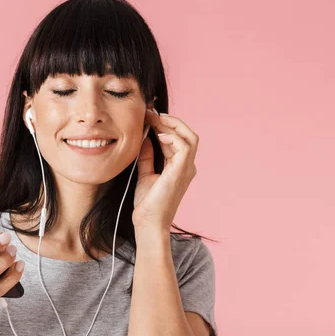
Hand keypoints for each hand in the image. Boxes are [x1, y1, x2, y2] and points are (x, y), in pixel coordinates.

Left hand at [132, 108, 198, 230]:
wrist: (148, 223)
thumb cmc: (147, 204)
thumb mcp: (145, 174)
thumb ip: (147, 156)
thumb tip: (146, 137)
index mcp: (179, 167)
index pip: (177, 139)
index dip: (163, 125)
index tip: (147, 116)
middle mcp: (187, 166)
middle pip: (187, 134)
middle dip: (168, 120)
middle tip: (149, 113)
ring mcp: (187, 169)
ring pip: (189, 136)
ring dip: (172, 124)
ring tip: (154, 119)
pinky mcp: (182, 171)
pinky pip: (185, 146)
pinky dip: (172, 136)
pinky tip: (157, 134)